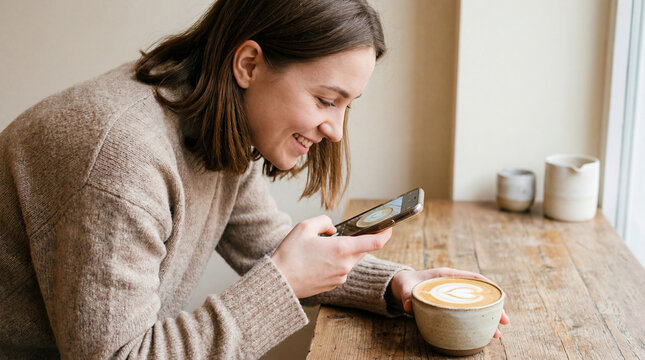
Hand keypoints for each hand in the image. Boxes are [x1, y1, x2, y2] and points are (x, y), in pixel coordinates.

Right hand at [271, 215, 391, 297]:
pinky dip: (335, 263)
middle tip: (346, 233)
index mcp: (341, 249)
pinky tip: (318, 260)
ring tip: (321, 248)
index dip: (385, 233)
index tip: (389, 226)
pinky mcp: (333, 285)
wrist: (280, 282)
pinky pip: (341, 270)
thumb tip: (333, 229)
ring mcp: (340, 277)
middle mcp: (345, 265)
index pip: (374, 242)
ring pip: (350, 260)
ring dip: (343, 252)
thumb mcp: (305, 227)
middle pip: (362, 250)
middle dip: (358, 241)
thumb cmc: (290, 254)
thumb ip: (324, 221)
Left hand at [390, 268, 509, 337]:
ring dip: (488, 318)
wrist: (400, 285)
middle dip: (494, 307)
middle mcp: (453, 285)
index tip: (501, 296)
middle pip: (479, 294)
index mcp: (447, 275)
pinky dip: (476, 322)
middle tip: (504, 321)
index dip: (488, 286)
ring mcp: (453, 296)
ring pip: (475, 305)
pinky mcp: (450, 306)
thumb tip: (408, 306)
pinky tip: (483, 334)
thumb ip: (406, 295)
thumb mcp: (405, 287)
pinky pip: (467, 313)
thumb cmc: (405, 283)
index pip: (472, 278)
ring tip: (497, 333)